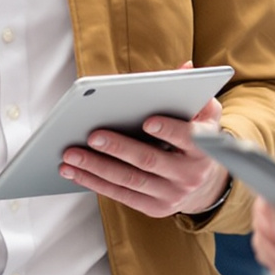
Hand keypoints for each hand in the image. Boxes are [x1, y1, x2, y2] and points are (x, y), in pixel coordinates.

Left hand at [56, 83, 228, 218]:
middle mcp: (189, 175)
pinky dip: (95, 183)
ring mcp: (171, 195)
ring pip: (129, 180)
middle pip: (149, 160)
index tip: (146, 121)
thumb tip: (185, 66)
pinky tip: (75, 171)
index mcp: (203, 148)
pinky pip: (121, 195)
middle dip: (118, 148)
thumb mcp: (204, 114)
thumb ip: (194, 90)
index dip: (168, 130)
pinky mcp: (154, 208)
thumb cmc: (196, 138)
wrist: (204, 183)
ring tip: (71, 155)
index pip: (188, 138)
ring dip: (96, 168)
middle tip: (91, 135)